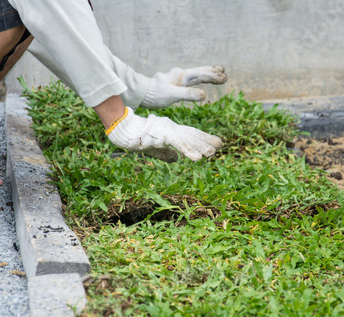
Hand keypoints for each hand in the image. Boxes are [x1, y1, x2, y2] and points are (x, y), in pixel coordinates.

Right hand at [106, 107, 221, 161]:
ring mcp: (168, 131)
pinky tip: (198, 158)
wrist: (123, 131)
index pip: (190, 135)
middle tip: (220, 145)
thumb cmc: (137, 137)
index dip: (203, 139)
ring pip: (189, 139)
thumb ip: (166, 153)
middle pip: (193, 135)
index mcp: (171, 131)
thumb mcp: (154, 148)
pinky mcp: (163, 135)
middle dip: (206, 140)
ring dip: (201, 146)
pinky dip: (189, 151)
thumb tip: (175, 159)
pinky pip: (179, 144)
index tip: (215, 144)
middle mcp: (172, 129)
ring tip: (212, 152)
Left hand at [140, 66, 226, 108]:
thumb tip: (204, 95)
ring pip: (194, 74)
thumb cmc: (155, 95)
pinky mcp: (171, 83)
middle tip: (224, 71)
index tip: (224, 78)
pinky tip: (195, 81)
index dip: (213, 77)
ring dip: (205, 73)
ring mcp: (175, 78)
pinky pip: (188, 79)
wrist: (139, 93)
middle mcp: (179, 74)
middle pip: (199, 71)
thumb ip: (188, 95)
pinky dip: (196, 78)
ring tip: (215, 71)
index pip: (201, 76)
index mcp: (181, 76)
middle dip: (212, 71)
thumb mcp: (172, 96)